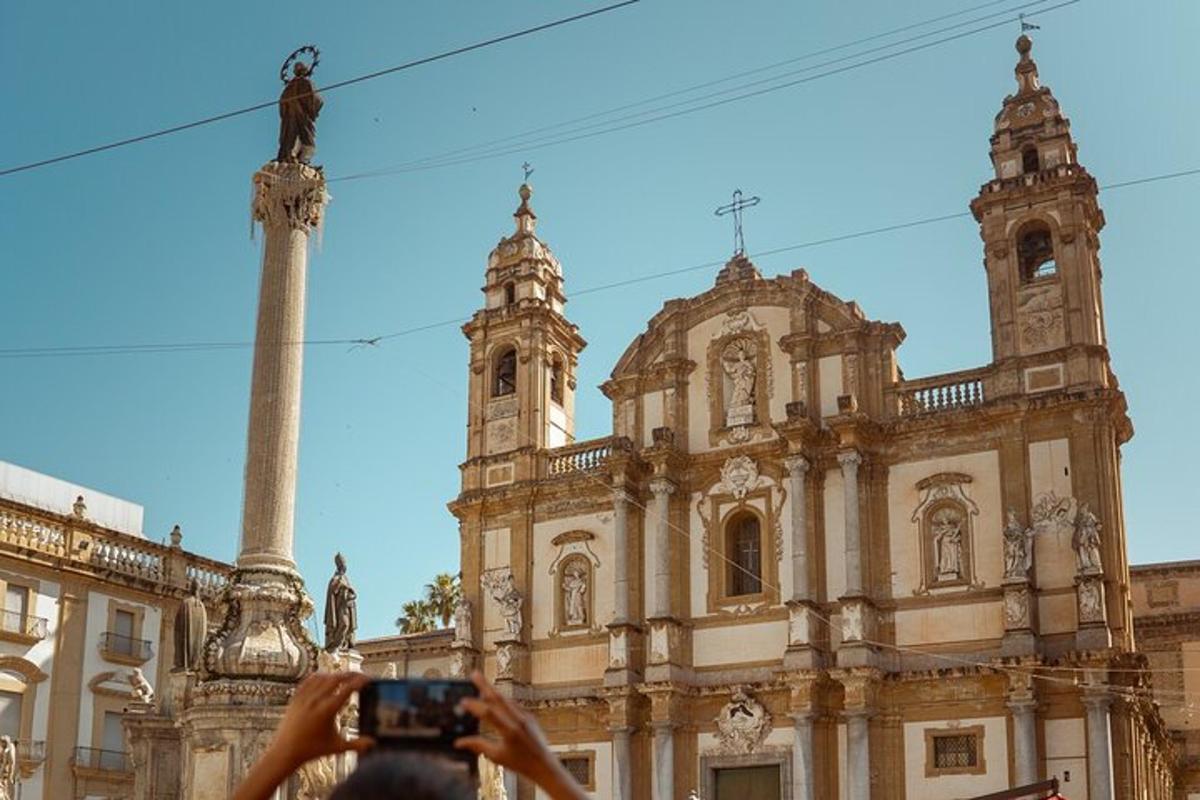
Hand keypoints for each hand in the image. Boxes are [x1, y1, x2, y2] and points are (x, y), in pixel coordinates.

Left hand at [233, 671, 372, 799]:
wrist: (285, 752)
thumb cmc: (312, 750)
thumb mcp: (337, 747)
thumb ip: (357, 745)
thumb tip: (373, 743)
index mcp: (327, 710)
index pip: (348, 689)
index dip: (360, 681)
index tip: (368, 679)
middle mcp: (316, 700)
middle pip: (337, 678)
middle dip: (351, 674)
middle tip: (360, 676)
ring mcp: (304, 698)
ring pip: (323, 677)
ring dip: (336, 675)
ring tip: (346, 677)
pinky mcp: (296, 698)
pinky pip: (309, 680)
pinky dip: (320, 676)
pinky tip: (326, 678)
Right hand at [455, 671, 586, 799]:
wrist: (544, 765)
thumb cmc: (519, 763)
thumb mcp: (496, 756)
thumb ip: (478, 746)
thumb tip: (458, 742)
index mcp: (509, 731)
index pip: (488, 714)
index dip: (474, 706)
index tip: (462, 701)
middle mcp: (518, 720)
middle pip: (498, 698)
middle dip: (485, 685)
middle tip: (474, 673)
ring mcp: (526, 716)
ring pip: (506, 699)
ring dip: (493, 691)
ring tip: (481, 684)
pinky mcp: (530, 716)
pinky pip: (513, 705)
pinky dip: (503, 700)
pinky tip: (495, 698)